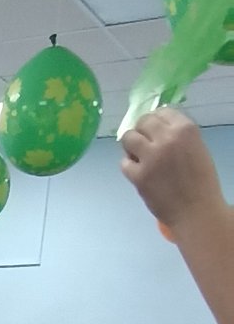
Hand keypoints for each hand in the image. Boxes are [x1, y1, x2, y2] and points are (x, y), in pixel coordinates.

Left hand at [120, 109, 222, 229]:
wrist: (196, 211)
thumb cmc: (200, 181)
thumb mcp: (196, 147)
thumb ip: (177, 135)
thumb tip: (156, 129)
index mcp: (185, 129)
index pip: (162, 112)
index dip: (156, 121)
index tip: (155, 131)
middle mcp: (167, 138)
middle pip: (143, 122)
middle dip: (141, 131)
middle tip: (144, 143)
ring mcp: (151, 157)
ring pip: (128, 138)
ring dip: (131, 145)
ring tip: (138, 156)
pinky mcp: (138, 176)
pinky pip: (124, 163)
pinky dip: (128, 166)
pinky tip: (138, 172)